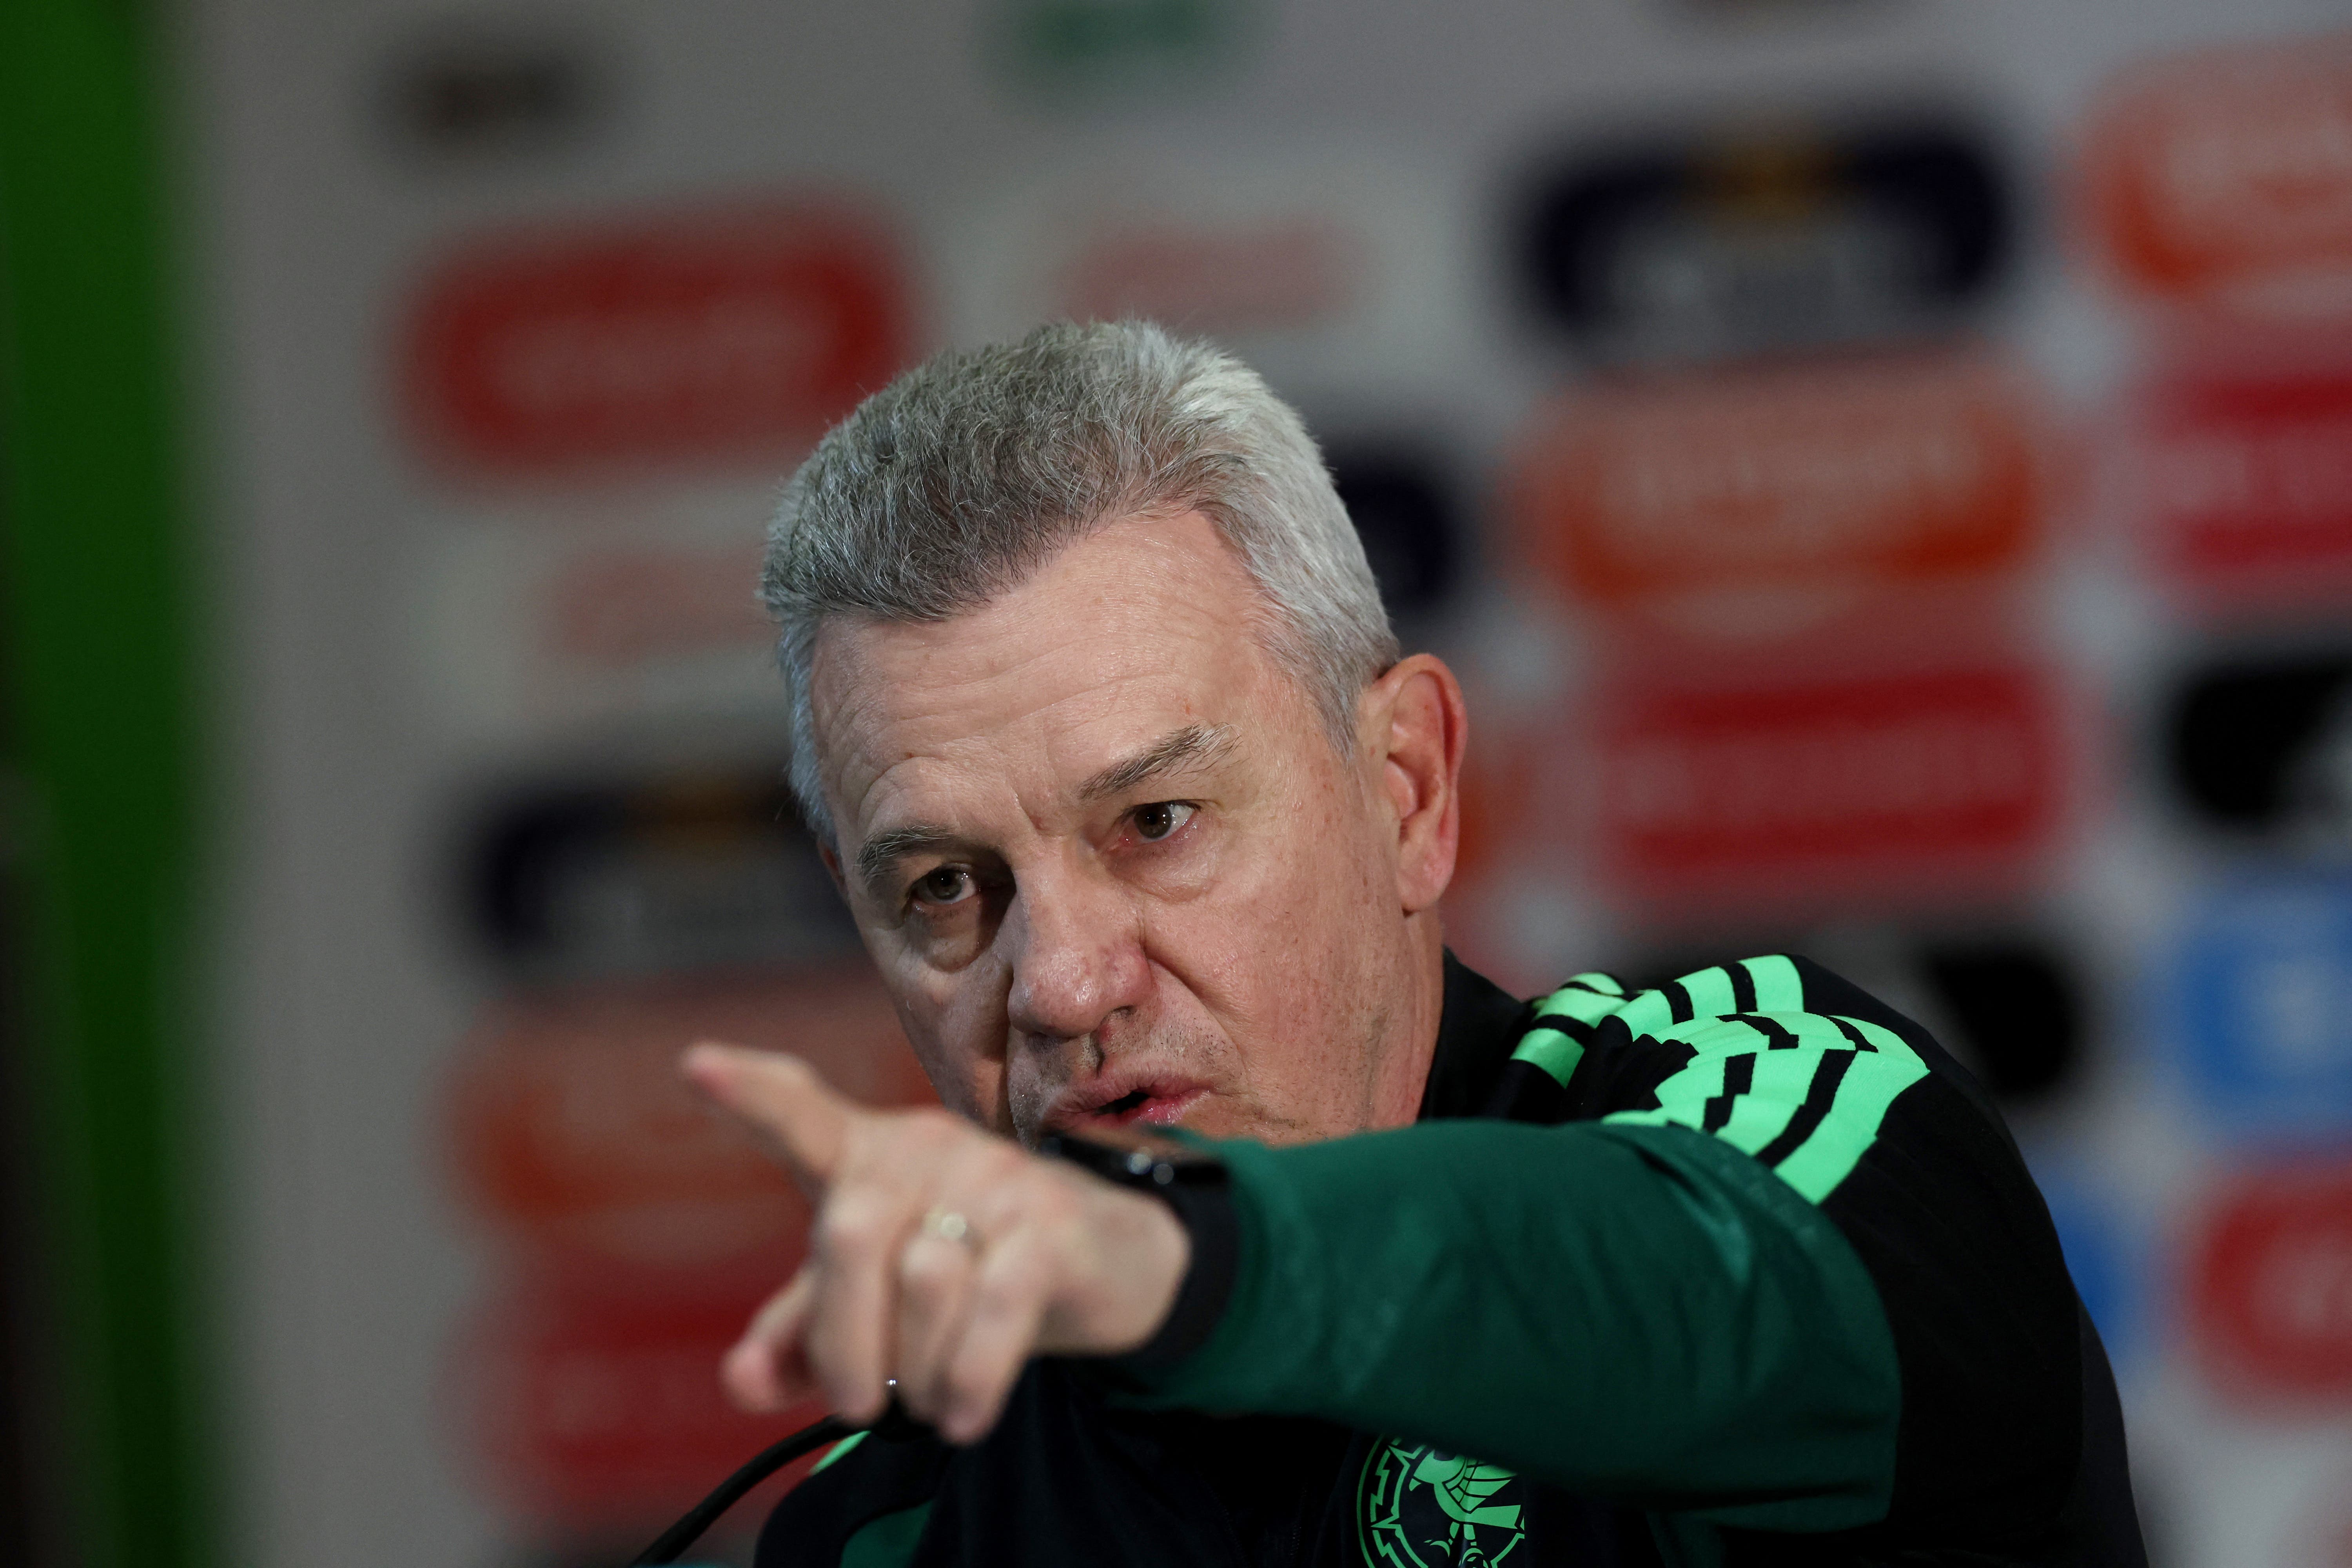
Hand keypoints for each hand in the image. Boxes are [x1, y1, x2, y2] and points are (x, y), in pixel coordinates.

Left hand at [681, 1043, 1190, 1443]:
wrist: (1109, 1261)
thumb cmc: (970, 1271)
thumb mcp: (879, 1303)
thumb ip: (803, 1337)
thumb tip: (741, 1379)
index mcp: (872, 1158)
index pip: (802, 1117)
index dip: (750, 1094)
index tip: (696, 1065)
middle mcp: (929, 1149)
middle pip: (849, 1236)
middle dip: (843, 1344)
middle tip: (859, 1406)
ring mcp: (998, 1178)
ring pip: (923, 1280)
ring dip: (916, 1372)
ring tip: (930, 1400)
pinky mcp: (1054, 1224)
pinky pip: (993, 1309)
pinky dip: (969, 1379)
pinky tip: (963, 1415)